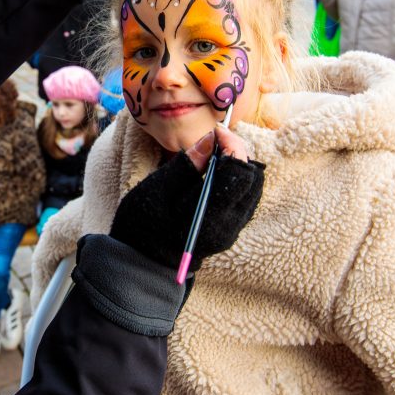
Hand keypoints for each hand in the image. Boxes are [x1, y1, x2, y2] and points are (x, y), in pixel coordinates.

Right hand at [109, 129, 264, 271]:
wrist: (141, 263)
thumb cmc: (141, 224)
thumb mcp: (156, 189)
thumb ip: (187, 164)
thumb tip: (212, 138)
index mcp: (209, 216)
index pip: (240, 174)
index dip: (232, 145)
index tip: (215, 132)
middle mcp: (228, 226)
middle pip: (253, 179)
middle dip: (238, 153)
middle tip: (214, 141)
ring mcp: (231, 231)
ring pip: (253, 188)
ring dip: (238, 166)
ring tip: (212, 156)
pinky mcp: (230, 230)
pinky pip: (245, 198)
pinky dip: (235, 180)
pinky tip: (214, 174)